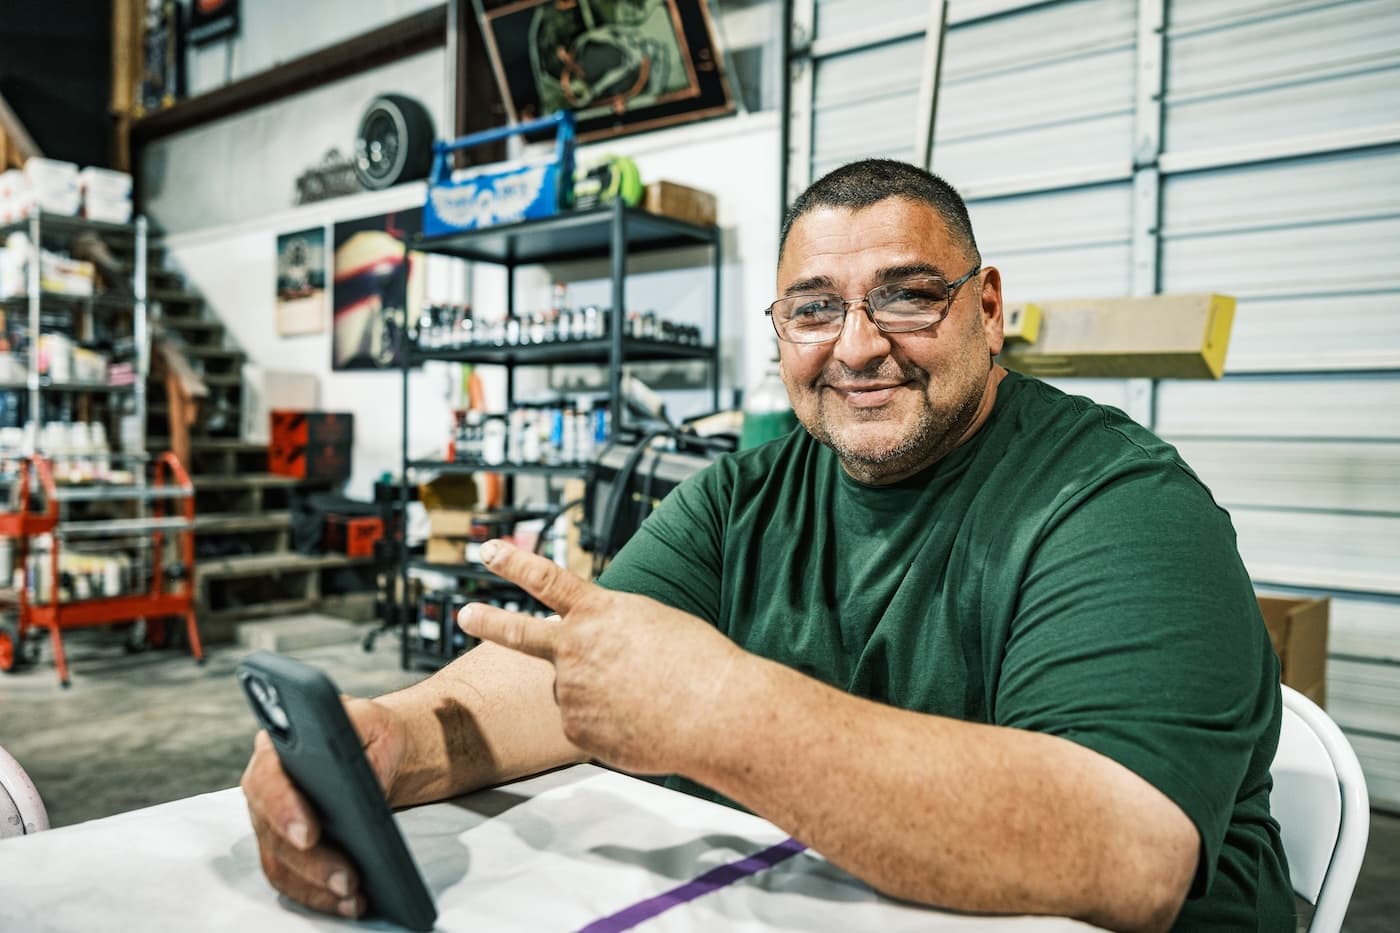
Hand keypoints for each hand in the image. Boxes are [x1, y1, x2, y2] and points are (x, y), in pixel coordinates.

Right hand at [240, 696, 406, 918]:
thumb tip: (369, 789)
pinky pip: (293, 881)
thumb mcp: (377, 724)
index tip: (310, 835)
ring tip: (354, 898)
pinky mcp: (284, 850)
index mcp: (277, 750)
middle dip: (311, 862)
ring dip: (315, 887)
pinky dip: (318, 896)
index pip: (269, 780)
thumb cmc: (367, 733)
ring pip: (281, 864)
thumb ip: (369, 750)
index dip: (284, 809)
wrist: (369, 747)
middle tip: (348, 879)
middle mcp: (264, 790)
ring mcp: (270, 824)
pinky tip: (349, 903)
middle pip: (274, 834)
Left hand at [459, 540, 744, 774]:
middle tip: (466, 614)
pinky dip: (608, 724)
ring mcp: (571, 690)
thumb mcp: (652, 623)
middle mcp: (575, 648)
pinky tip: (639, 721)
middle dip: (487, 621)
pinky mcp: (576, 729)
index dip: (513, 563)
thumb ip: (613, 629)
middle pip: (517, 632)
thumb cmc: (698, 664)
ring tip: (643, 697)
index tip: (489, 552)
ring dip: (597, 693)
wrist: (714, 712)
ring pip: (572, 689)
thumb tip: (597, 652)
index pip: (545, 579)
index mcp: (598, 612)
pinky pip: (585, 724)